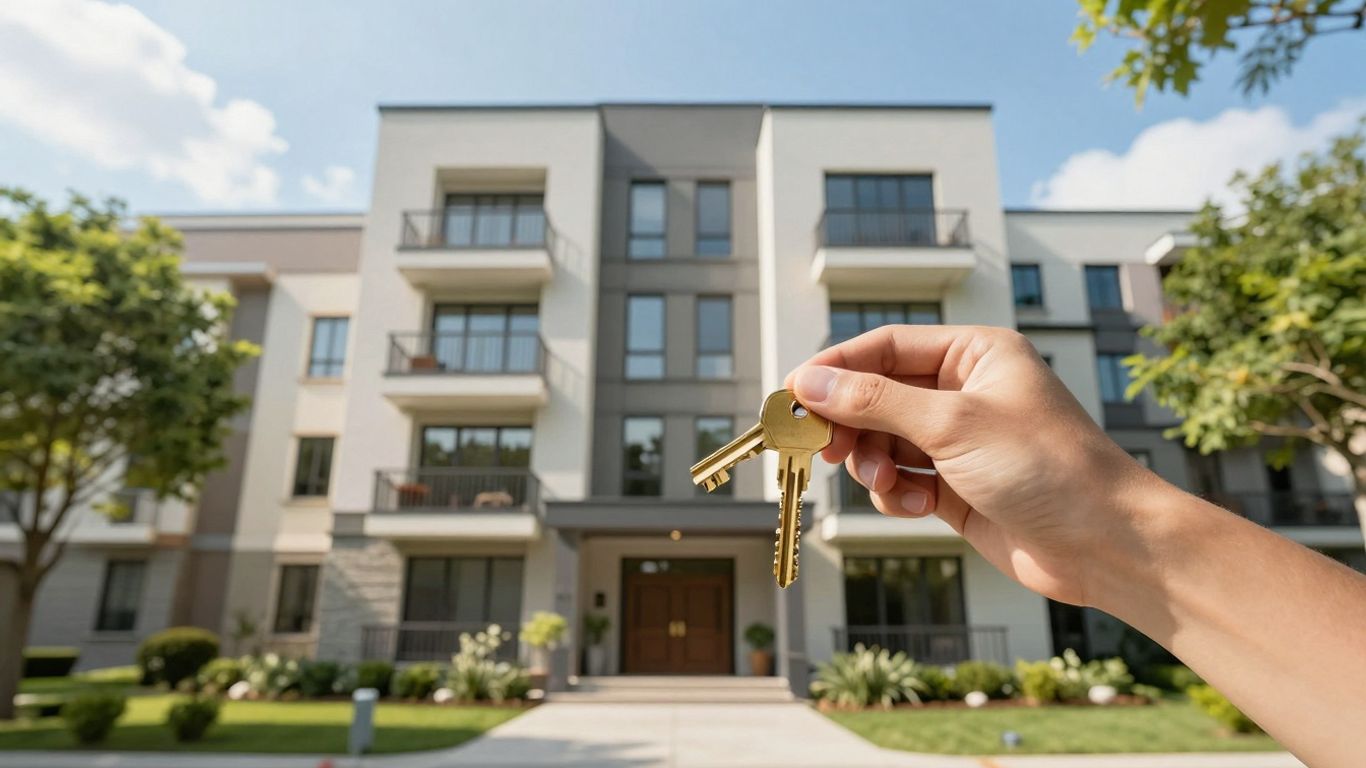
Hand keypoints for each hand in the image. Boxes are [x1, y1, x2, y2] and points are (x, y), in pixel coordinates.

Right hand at [786, 325, 1151, 606]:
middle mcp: (964, 391)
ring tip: (886, 484)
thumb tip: (808, 382)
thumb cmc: (1046, 467)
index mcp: (974, 355)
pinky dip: (897, 495)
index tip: (790, 394)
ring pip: (882, 442)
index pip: (883, 348)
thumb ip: (875, 402)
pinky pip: (901, 481)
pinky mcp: (956, 487)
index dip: (834, 370)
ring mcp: (959, 442)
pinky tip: (918, 508)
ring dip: (873, 464)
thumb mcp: (952, 424)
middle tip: (819, 448)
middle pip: (875, 396)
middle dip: (849, 424)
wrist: (1105, 544)